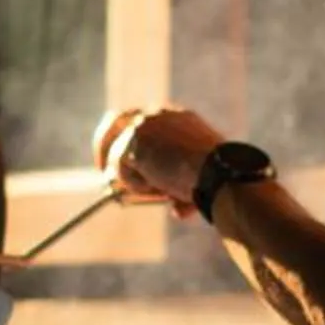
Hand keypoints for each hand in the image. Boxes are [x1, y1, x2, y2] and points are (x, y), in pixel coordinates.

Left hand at [93, 103, 224, 214]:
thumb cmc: (218, 176)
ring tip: (153, 191)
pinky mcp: (132, 143)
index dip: (131, 142)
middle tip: (105, 172)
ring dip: (129, 176)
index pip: (141, 121)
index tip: (128, 163)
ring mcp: (142, 126)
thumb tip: (177, 210)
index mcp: (175, 116)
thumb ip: (183, 183)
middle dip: (105, 146)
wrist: (219, 172)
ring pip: (118, 154)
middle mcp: (156, 114)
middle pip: (115, 122)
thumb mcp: (200, 173)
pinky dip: (136, 185)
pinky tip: (159, 189)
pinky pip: (121, 171)